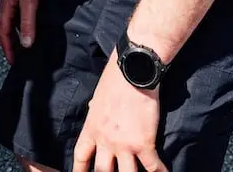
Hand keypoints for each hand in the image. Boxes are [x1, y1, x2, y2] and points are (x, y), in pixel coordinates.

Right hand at [0, 0, 48, 62]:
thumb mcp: (30, 1)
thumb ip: (28, 23)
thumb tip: (25, 44)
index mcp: (5, 8)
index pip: (3, 35)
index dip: (8, 50)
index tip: (14, 64)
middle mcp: (7, 5)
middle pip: (7, 30)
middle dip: (12, 45)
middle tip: (20, 59)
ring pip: (14, 22)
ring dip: (19, 35)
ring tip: (27, 46)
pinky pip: (21, 14)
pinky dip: (25, 24)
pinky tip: (35, 26)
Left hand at [73, 57, 165, 171]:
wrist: (134, 71)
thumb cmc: (115, 80)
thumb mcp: (98, 98)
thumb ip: (95, 110)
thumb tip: (92, 109)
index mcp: (92, 128)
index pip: (81, 155)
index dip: (79, 170)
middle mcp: (106, 141)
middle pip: (101, 171)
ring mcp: (124, 145)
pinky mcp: (144, 143)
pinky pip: (152, 166)